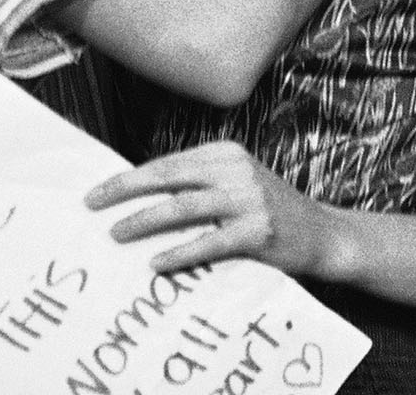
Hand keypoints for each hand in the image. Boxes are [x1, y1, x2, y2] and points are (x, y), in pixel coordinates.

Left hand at [83, 140, 342, 276]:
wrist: (322, 234)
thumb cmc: (268, 212)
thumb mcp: (235, 184)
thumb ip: (198, 185)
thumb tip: (139, 199)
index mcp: (225, 152)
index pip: (167, 163)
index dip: (129, 178)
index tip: (97, 193)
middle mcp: (235, 169)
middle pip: (168, 177)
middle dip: (125, 191)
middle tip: (93, 205)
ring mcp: (249, 199)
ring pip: (183, 207)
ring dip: (145, 222)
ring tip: (117, 234)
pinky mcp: (259, 231)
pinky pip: (209, 242)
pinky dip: (180, 253)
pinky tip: (157, 263)